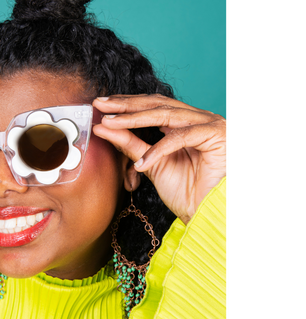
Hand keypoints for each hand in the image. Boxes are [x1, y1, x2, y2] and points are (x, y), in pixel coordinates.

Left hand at [92, 95, 225, 224]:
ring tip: (110, 123)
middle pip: (157, 104)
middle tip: (100, 104)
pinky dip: (158, 150)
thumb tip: (103, 127)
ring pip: (165, 115)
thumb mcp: (150, 164)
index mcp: (185, 123)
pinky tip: (140, 164)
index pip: (152, 106)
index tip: (101, 104)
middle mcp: (198, 118)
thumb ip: (130, 144)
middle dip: (126, 104)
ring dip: (134, 119)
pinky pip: (180, 138)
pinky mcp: (217, 135)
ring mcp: (209, 124)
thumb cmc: (186, 192)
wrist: (209, 214)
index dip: (126, 104)